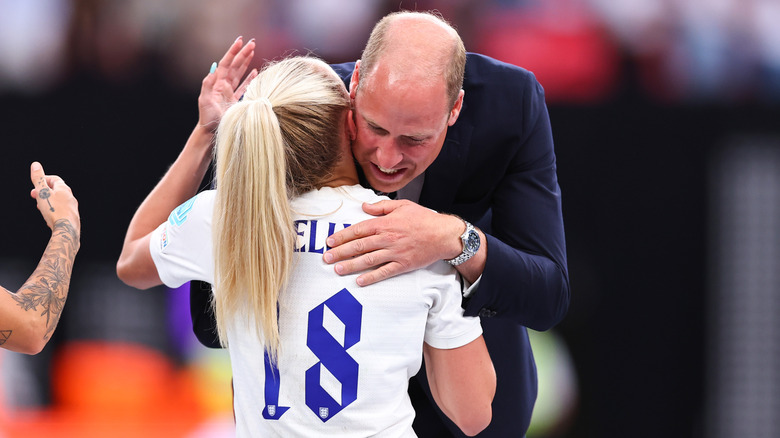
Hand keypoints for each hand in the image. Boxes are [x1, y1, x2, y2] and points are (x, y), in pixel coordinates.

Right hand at [30, 162, 79, 233]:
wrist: (66, 229)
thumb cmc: (54, 210)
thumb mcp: (43, 192)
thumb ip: (39, 179)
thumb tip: (36, 165)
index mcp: (64, 189)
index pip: (54, 179)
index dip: (44, 180)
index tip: (36, 183)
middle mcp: (71, 197)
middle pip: (56, 190)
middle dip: (44, 192)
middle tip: (34, 195)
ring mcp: (72, 207)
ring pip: (59, 201)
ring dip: (48, 201)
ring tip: (39, 205)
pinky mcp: (72, 217)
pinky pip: (61, 210)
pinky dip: (53, 210)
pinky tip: (48, 216)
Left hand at [197, 36, 257, 132]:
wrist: (211, 131)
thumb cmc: (207, 117)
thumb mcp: (205, 100)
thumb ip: (208, 85)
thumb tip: (213, 69)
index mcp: (218, 83)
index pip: (227, 63)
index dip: (233, 52)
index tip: (240, 41)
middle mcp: (224, 85)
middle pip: (235, 65)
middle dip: (243, 54)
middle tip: (252, 43)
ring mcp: (230, 92)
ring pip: (240, 73)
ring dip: (246, 62)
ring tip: (253, 52)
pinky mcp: (236, 101)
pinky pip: (244, 87)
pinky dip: (250, 79)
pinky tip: (255, 72)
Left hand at [323, 200, 463, 285]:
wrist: (444, 234)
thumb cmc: (424, 218)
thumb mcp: (402, 205)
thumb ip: (381, 207)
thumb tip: (364, 206)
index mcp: (385, 223)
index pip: (358, 230)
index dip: (342, 236)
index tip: (330, 242)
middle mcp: (388, 238)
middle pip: (359, 246)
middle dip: (341, 252)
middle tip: (326, 258)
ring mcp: (395, 253)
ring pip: (368, 260)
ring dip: (351, 265)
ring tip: (337, 269)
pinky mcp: (403, 265)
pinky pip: (384, 272)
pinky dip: (372, 277)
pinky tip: (360, 281)